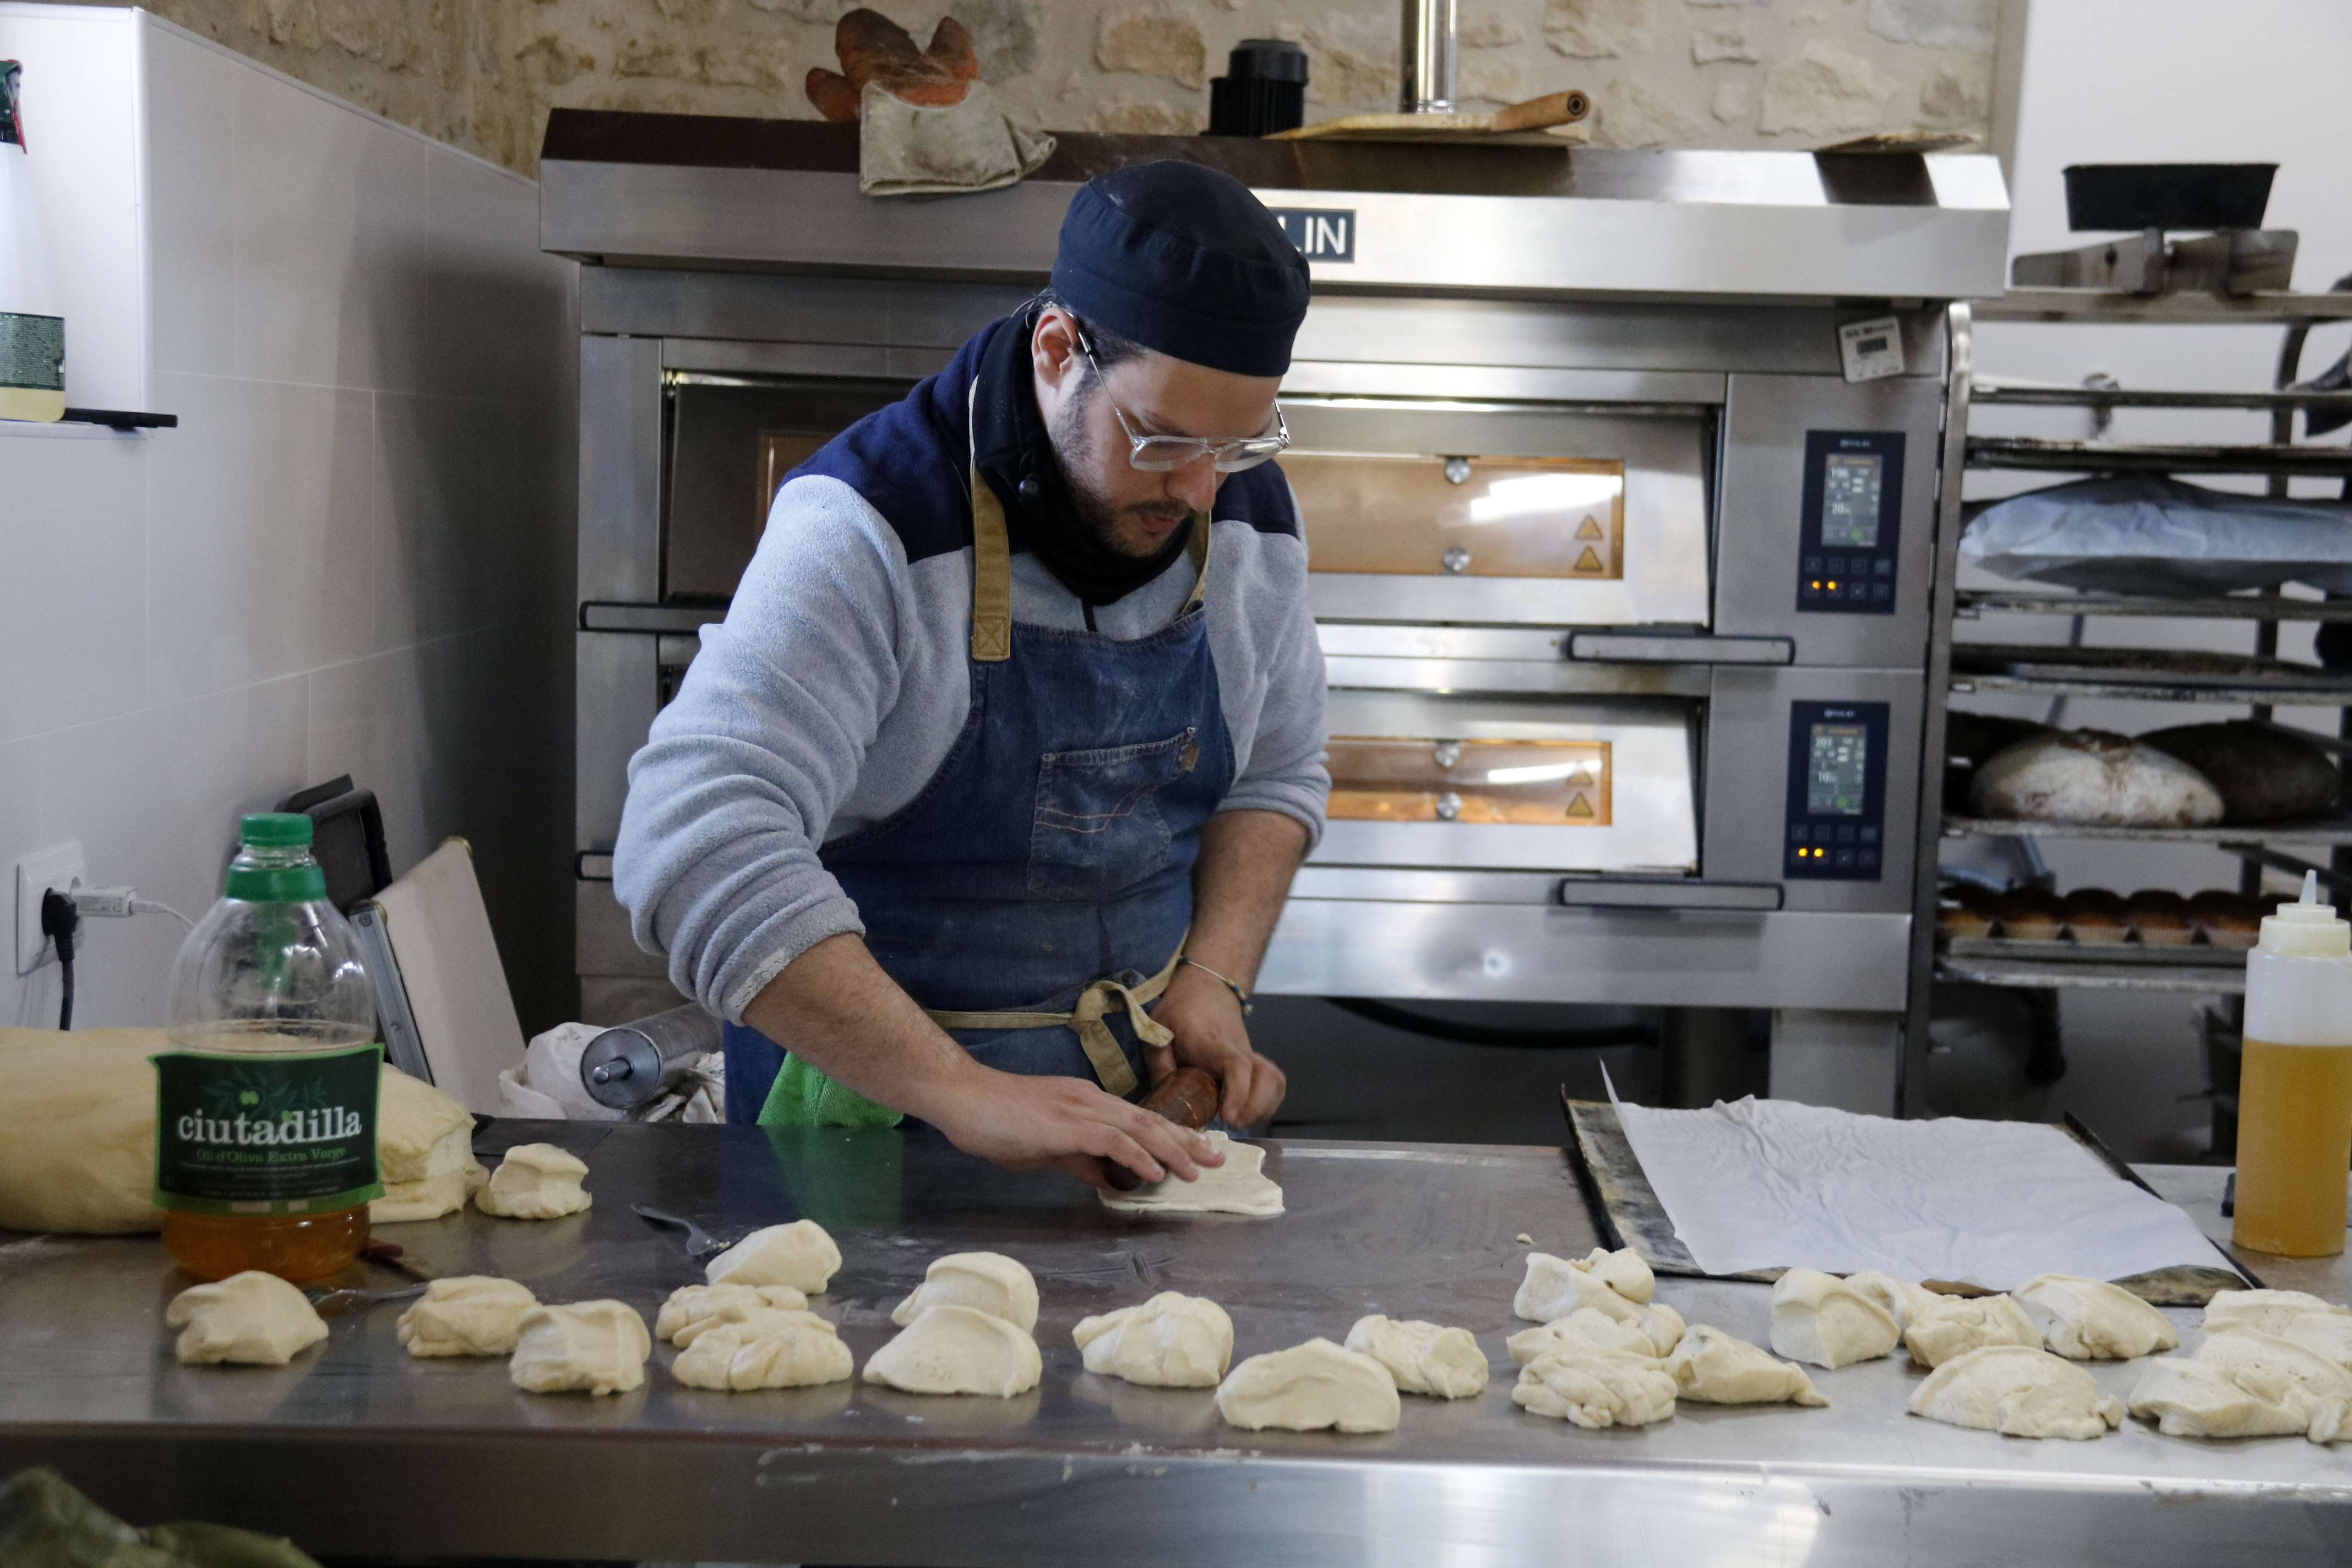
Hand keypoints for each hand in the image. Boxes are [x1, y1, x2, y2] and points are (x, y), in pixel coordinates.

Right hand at [920, 1060, 1225, 1191]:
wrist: (963, 1097)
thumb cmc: (996, 1121)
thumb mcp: (1046, 1148)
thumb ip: (1079, 1160)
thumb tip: (1108, 1178)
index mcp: (1087, 1105)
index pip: (1140, 1120)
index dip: (1173, 1135)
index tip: (1199, 1151)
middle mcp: (1091, 1101)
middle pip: (1150, 1120)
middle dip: (1187, 1140)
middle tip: (1218, 1159)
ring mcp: (1079, 1109)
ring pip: (1138, 1127)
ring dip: (1171, 1150)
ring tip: (1196, 1171)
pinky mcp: (1065, 1124)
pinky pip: (1110, 1139)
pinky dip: (1137, 1155)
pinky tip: (1153, 1173)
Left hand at [1147, 964, 1287, 1128]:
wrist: (1206, 987)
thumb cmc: (1179, 1012)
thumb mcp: (1157, 1035)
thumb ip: (1160, 1069)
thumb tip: (1165, 1104)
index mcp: (1211, 1043)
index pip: (1236, 1065)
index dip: (1238, 1092)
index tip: (1228, 1115)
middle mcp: (1238, 1049)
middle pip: (1265, 1077)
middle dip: (1255, 1108)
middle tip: (1232, 1124)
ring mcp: (1250, 1054)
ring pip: (1275, 1080)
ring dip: (1264, 1107)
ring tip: (1241, 1121)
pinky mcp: (1255, 1060)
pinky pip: (1274, 1082)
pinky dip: (1269, 1102)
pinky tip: (1250, 1112)